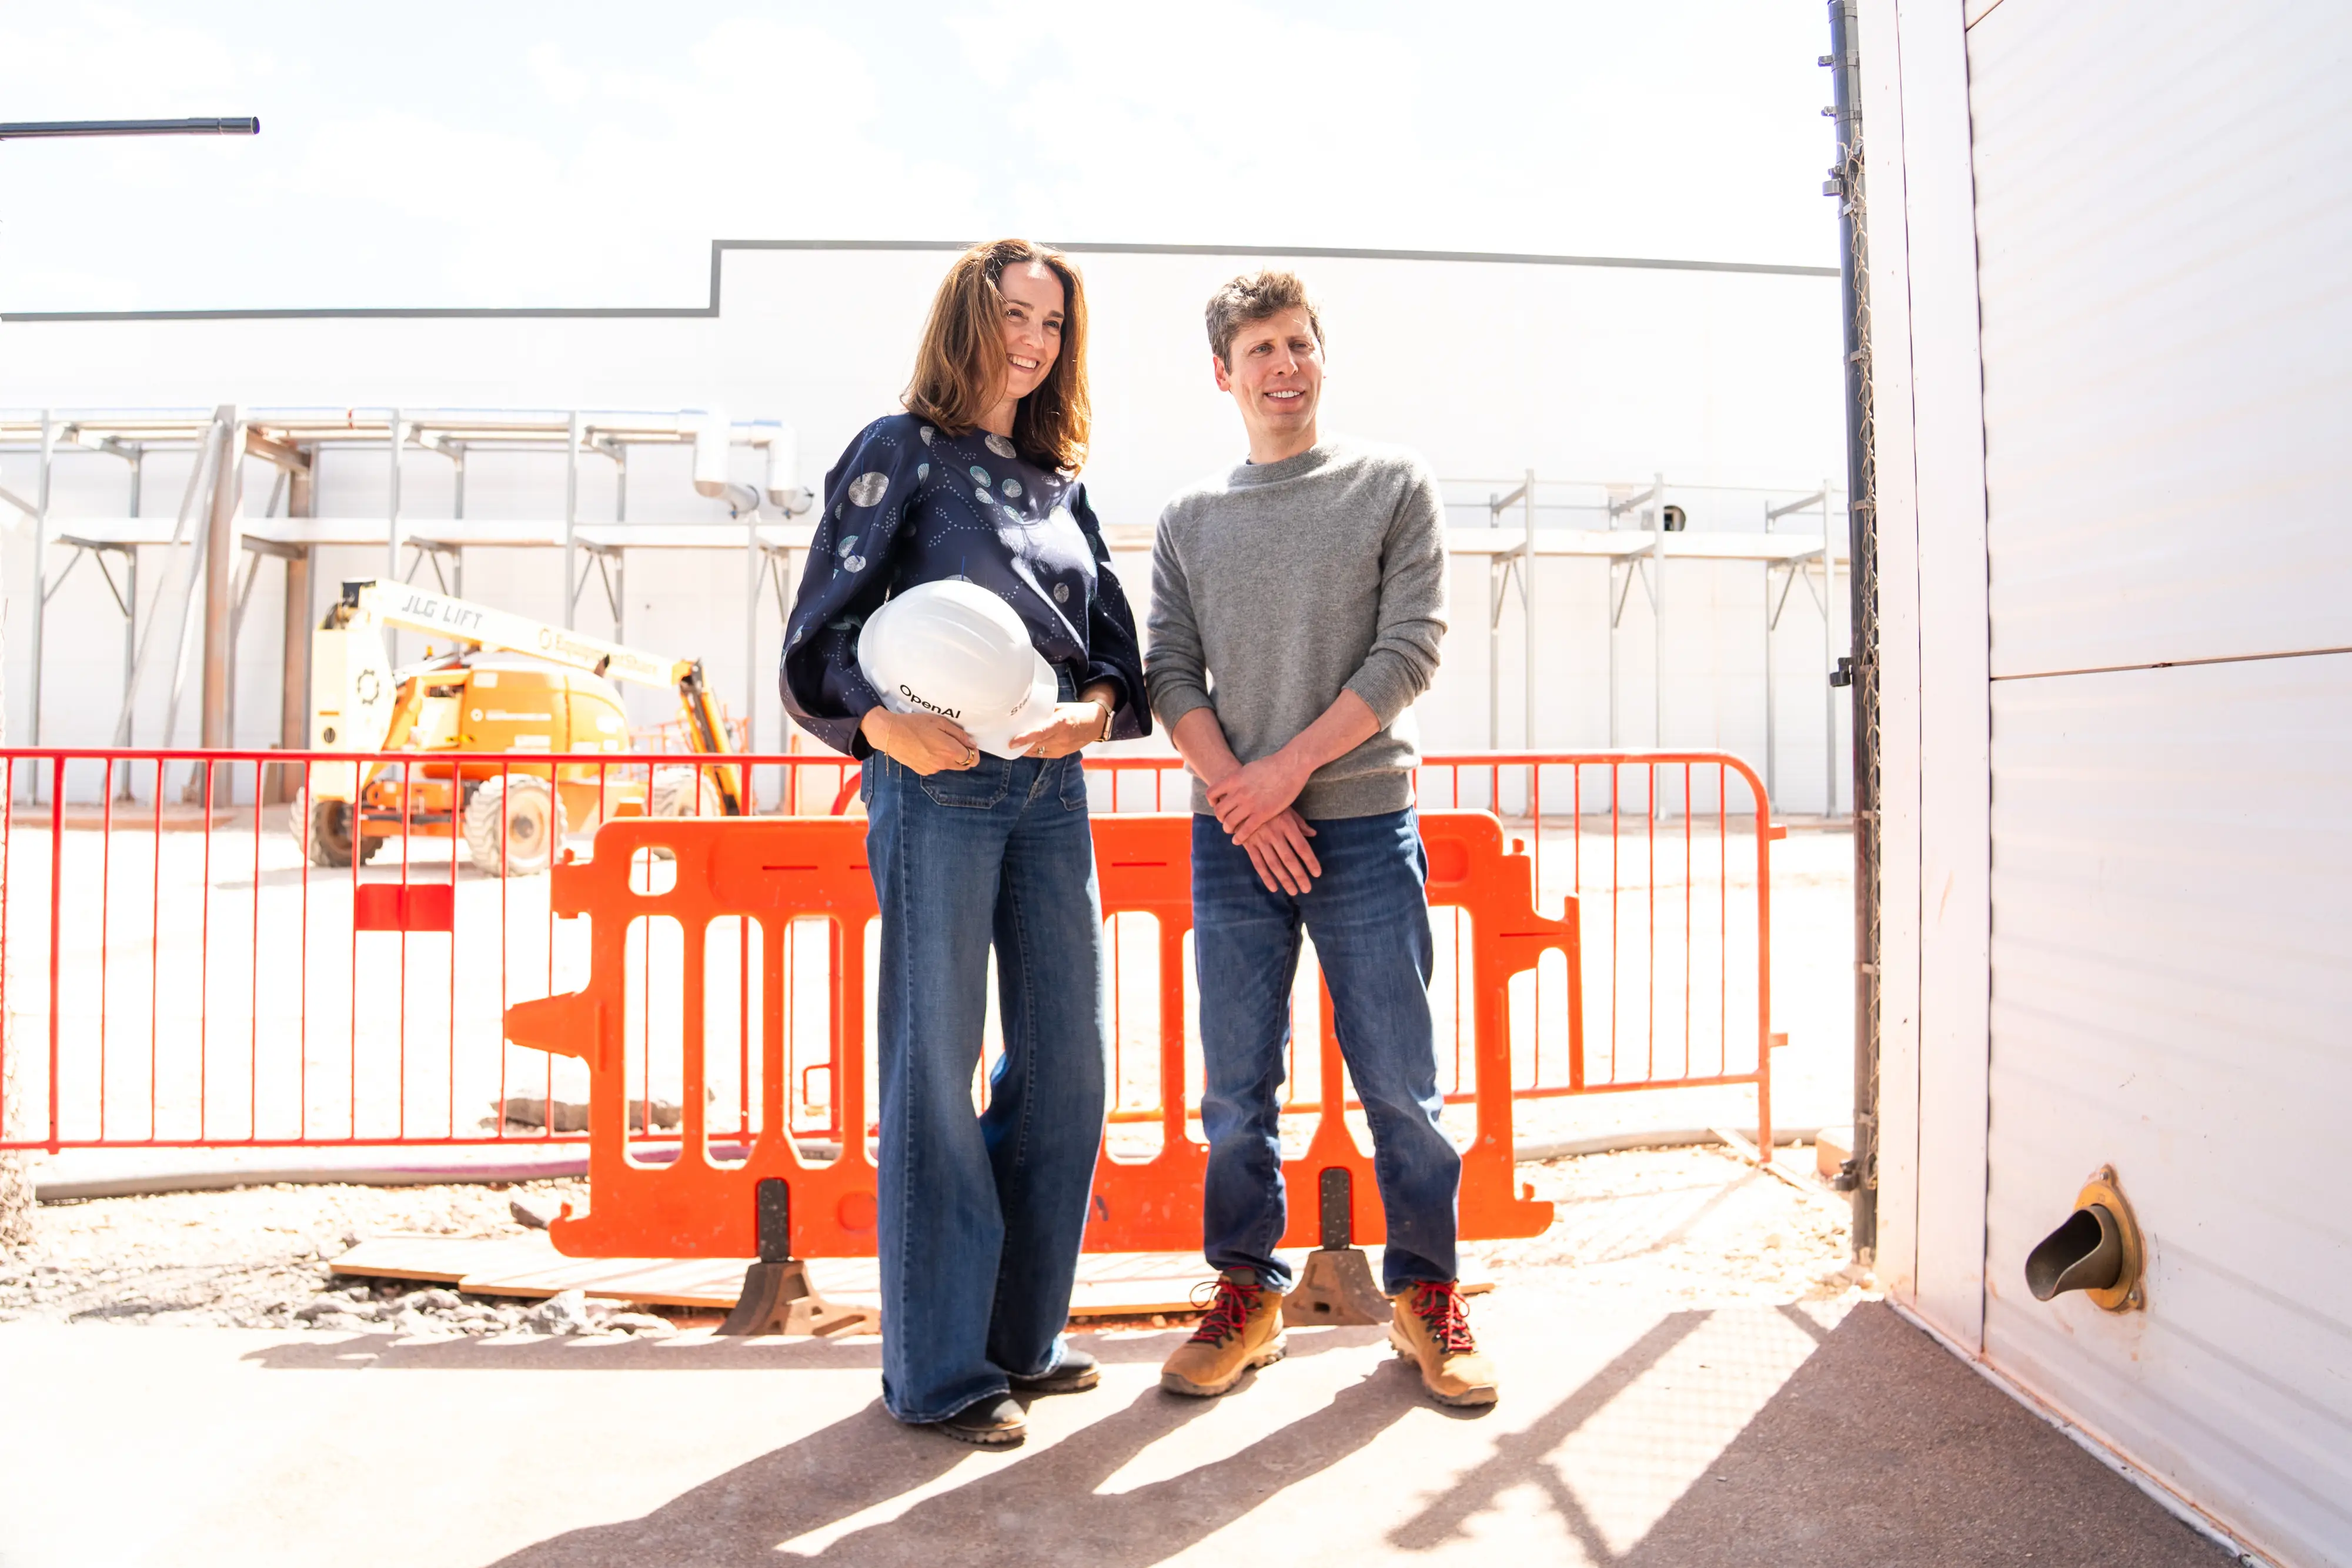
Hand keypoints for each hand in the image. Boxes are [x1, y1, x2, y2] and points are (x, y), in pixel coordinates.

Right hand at [862, 708, 979, 774]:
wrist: (890, 734)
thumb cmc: (915, 724)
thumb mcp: (939, 722)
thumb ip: (958, 734)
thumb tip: (971, 743)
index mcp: (950, 750)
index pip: (972, 759)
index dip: (974, 752)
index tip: (969, 745)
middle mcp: (943, 763)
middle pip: (963, 766)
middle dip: (964, 756)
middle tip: (955, 743)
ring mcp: (933, 769)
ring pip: (949, 766)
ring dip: (949, 757)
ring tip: (936, 743)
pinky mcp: (923, 771)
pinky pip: (936, 767)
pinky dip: (936, 760)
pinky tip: (926, 749)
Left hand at [1008, 700, 1108, 758]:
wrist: (1096, 723)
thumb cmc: (1078, 712)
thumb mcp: (1061, 707)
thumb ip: (1045, 712)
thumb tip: (1026, 713)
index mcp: (1062, 722)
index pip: (1041, 733)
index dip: (1025, 738)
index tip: (1012, 742)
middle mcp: (1062, 737)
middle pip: (1036, 744)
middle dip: (1020, 745)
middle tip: (1006, 742)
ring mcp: (1063, 748)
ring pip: (1037, 751)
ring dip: (1025, 749)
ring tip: (1013, 744)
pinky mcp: (1062, 753)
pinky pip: (1043, 754)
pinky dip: (1033, 750)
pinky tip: (1026, 746)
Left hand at [1205, 751, 1308, 841]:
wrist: (1290, 765)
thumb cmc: (1273, 764)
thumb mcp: (1249, 768)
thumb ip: (1239, 778)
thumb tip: (1235, 782)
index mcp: (1234, 779)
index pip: (1211, 793)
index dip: (1212, 802)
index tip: (1216, 805)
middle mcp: (1239, 792)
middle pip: (1219, 811)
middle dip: (1220, 818)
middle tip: (1226, 820)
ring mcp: (1250, 804)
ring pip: (1229, 823)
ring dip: (1228, 829)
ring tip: (1231, 831)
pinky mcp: (1262, 814)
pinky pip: (1245, 830)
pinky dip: (1239, 838)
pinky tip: (1238, 840)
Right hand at [1238, 809, 1320, 894]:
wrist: (1241, 800)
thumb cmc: (1268, 803)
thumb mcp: (1286, 808)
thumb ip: (1300, 823)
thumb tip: (1313, 835)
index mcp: (1286, 824)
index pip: (1301, 847)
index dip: (1310, 861)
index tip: (1317, 874)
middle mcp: (1274, 834)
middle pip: (1289, 859)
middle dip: (1299, 876)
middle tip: (1307, 889)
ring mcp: (1260, 840)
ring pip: (1274, 864)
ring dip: (1284, 880)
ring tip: (1293, 891)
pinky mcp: (1248, 845)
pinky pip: (1258, 864)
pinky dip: (1266, 877)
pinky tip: (1274, 887)